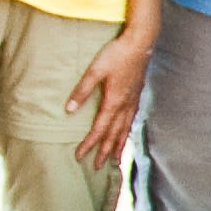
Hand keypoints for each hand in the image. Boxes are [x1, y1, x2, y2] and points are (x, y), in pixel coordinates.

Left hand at [66, 30, 152, 166]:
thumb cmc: (117, 54)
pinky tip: (125, 133)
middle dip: (105, 151)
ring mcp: (133, 101)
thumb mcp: (95, 70)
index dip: (89, 144)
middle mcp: (125, 105)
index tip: (80, 156)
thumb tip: (70, 110)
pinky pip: (132, 120)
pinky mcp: (137, 96)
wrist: (141, 43)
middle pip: (115, 134)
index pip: (100, 129)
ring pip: (125, 129)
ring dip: (119, 145)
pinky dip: (127, 131)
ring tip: (115, 159)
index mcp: (114, 101)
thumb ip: (82, 90)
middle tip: (98, 166)